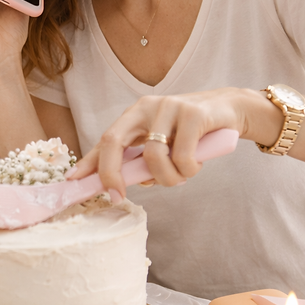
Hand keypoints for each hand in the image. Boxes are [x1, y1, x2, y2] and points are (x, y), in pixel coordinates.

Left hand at [66, 88, 253, 197]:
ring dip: (167, 179)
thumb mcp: (163, 145)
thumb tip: (120, 185)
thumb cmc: (192, 134)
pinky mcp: (193, 113)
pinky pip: (182, 157)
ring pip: (153, 157)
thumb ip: (141, 161)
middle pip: (114, 141)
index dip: (88, 162)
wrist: (230, 110)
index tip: (75, 182)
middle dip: (111, 174)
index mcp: (135, 115)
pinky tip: (196, 164)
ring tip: (182, 176)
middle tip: (119, 196)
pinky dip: (188, 170)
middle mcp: (146, 107)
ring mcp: (169, 107)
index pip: (105, 139)